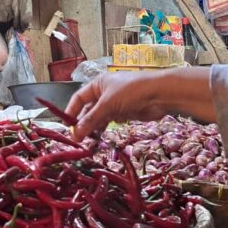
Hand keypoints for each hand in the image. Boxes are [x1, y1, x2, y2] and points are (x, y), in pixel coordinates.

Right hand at [65, 69, 215, 138]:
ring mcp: (114, 103)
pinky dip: (103, 130)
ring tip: (87, 143)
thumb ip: (91, 120)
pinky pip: (109, 122)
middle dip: (82, 124)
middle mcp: (104, 93)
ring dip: (92, 130)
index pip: (78, 98)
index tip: (66, 127)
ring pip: (98, 118)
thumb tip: (75, 134)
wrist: (161, 94)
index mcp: (97, 84)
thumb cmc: (132, 92)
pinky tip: (99, 139)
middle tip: (77, 140)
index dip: (71, 112)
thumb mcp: (108, 105)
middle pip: (88, 110)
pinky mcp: (124, 113)